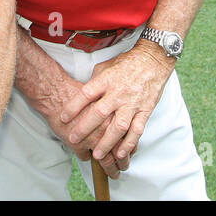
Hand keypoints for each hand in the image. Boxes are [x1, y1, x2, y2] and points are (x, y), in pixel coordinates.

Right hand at [28, 69, 122, 178]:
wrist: (57, 93)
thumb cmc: (78, 90)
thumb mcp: (102, 95)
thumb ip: (111, 105)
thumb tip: (117, 114)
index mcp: (115, 115)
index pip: (129, 137)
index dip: (131, 148)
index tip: (131, 154)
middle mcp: (107, 128)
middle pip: (119, 152)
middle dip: (123, 163)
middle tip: (123, 167)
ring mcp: (93, 138)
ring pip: (106, 160)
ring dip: (110, 169)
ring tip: (114, 173)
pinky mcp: (79, 144)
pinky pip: (85, 157)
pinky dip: (86, 157)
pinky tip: (87, 157)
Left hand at [60, 43, 173, 169]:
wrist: (152, 60)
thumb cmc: (126, 63)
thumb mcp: (105, 67)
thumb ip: (94, 82)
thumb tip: (81, 95)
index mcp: (106, 80)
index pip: (86, 94)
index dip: (73, 107)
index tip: (63, 118)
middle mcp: (118, 93)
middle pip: (99, 113)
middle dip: (85, 128)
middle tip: (73, 139)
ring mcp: (132, 103)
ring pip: (118, 126)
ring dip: (107, 142)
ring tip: (97, 154)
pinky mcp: (144, 110)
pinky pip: (137, 130)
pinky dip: (129, 143)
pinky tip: (121, 154)